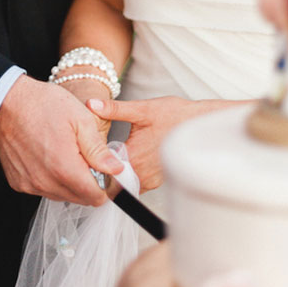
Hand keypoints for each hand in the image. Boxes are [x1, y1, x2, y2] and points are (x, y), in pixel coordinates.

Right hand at [0, 75, 123, 205]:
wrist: (6, 100)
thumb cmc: (44, 104)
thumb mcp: (80, 120)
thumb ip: (98, 150)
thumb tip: (116, 170)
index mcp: (64, 169)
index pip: (95, 197)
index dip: (106, 186)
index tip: (106, 171)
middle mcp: (45, 183)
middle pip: (79, 199)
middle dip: (89, 184)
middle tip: (86, 158)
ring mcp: (29, 184)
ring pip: (62, 195)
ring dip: (70, 182)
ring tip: (67, 153)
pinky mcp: (17, 182)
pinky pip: (43, 189)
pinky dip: (51, 179)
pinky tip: (50, 156)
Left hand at [87, 95, 222, 192]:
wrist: (200, 125)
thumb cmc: (174, 115)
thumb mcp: (142, 109)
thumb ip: (114, 109)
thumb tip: (91, 104)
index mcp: (133, 157)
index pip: (102, 169)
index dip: (92, 160)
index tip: (87, 150)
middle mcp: (142, 174)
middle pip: (111, 179)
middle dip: (102, 167)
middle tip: (95, 152)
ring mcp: (151, 180)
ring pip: (124, 182)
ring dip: (116, 172)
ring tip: (111, 153)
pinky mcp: (157, 181)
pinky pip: (136, 182)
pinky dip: (129, 173)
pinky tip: (129, 156)